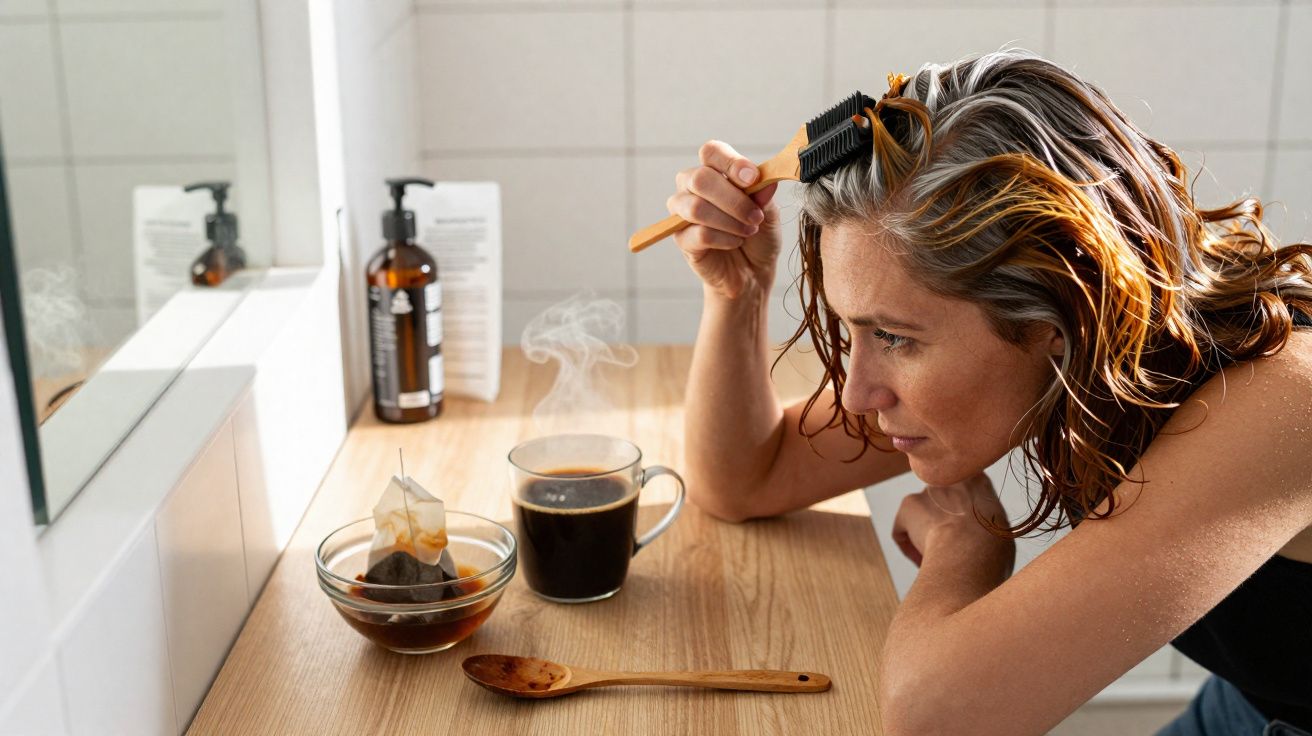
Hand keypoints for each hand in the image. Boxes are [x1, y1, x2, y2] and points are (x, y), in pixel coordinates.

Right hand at [668, 140, 781, 299]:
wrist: (753, 271)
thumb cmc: (758, 235)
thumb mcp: (770, 212)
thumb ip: (764, 194)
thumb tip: (763, 180)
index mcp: (714, 171)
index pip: (711, 152)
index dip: (730, 162)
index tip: (753, 178)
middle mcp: (692, 187)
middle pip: (700, 178)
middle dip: (733, 199)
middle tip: (756, 216)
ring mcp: (683, 213)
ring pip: (697, 207)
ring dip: (730, 220)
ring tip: (749, 230)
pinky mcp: (682, 239)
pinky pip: (700, 233)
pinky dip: (725, 239)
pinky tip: (735, 242)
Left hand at [891, 472, 1014, 571]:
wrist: (971, 550)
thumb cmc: (993, 549)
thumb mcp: (1001, 531)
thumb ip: (986, 525)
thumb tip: (981, 539)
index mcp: (978, 481)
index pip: (966, 493)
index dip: (964, 517)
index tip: (966, 535)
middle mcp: (950, 479)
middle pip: (942, 503)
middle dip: (944, 523)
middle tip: (950, 547)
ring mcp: (928, 490)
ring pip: (922, 517)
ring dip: (927, 534)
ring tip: (937, 558)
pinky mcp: (909, 504)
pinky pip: (903, 530)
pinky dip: (909, 547)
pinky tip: (922, 562)